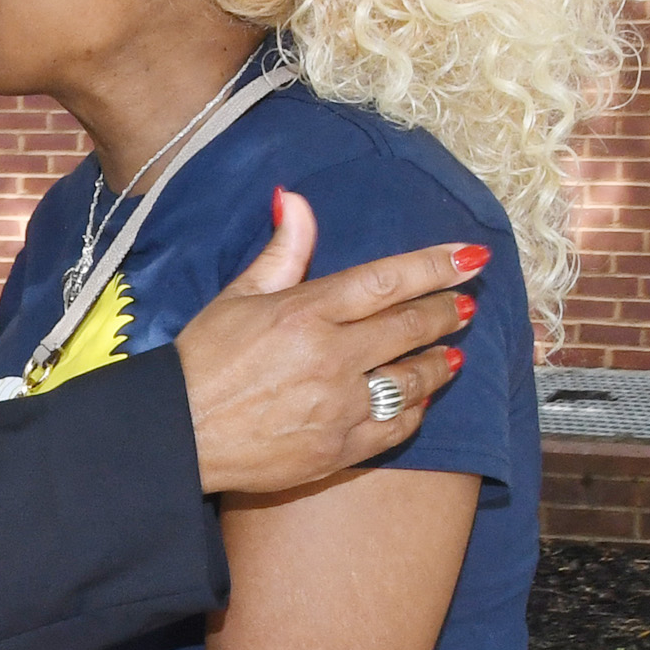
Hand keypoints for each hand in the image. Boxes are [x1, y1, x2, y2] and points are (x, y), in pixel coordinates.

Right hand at [171, 192, 481, 496]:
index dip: (435, 266)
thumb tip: (296, 200)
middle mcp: (330, 357)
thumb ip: (282, 251)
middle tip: (467, 304)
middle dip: (447, 312)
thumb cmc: (202, 362)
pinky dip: (414, 410)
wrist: (177, 436)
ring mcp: (338, 406)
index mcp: (305, 312)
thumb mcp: (237, 296)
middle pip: (410, 327)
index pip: (388, 280)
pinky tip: (420, 400)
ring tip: (452, 353)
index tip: (472, 257)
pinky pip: (395, 426)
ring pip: (411, 379)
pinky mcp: (338, 450)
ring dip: (439, 362)